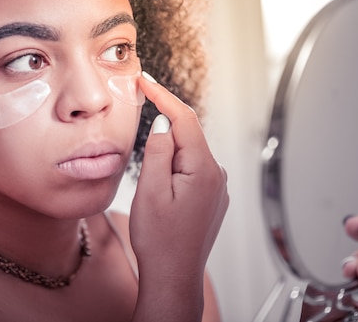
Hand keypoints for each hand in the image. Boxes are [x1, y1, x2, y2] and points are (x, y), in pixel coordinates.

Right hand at [129, 72, 227, 316]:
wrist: (174, 276)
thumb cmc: (160, 241)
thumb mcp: (150, 191)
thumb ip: (158, 152)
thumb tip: (164, 124)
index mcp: (203, 169)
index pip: (185, 119)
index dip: (163, 95)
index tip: (145, 80)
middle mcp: (216, 175)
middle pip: (188, 135)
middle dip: (164, 129)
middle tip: (140, 138)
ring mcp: (217, 187)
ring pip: (189, 154)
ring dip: (168, 155)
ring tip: (151, 185)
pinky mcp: (212, 197)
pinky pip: (193, 170)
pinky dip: (176, 168)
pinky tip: (162, 189)